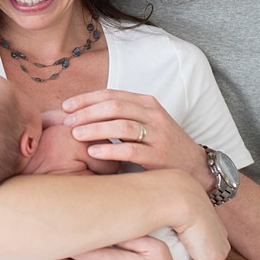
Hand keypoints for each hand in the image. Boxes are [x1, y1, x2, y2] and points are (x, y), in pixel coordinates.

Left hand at [63, 89, 212, 188]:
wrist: (193, 165)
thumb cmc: (160, 142)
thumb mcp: (144, 121)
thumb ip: (120, 114)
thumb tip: (82, 111)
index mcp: (146, 102)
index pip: (111, 94)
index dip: (86, 99)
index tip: (66, 106)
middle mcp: (153, 115)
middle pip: (114, 107)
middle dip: (87, 113)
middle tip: (67, 121)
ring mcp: (158, 135)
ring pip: (122, 126)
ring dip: (95, 129)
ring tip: (75, 134)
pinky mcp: (159, 156)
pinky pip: (131, 150)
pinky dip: (110, 150)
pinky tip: (93, 152)